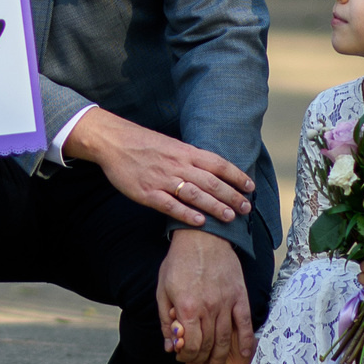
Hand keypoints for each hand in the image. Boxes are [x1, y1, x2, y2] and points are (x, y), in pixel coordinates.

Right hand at [63, 107, 252, 227]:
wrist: (113, 141)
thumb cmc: (143, 143)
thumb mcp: (171, 144)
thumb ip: (190, 157)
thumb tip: (212, 169)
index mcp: (185, 152)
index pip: (218, 164)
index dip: (236, 176)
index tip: (250, 187)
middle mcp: (178, 165)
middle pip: (211, 182)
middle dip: (231, 196)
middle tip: (246, 208)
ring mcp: (163, 180)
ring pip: (195, 195)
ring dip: (215, 207)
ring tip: (230, 217)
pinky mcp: (148, 193)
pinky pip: (171, 206)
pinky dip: (187, 214)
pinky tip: (200, 222)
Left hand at [157, 229, 254, 363]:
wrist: (203, 237)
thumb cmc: (179, 262)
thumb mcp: (163, 289)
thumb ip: (167, 320)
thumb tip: (169, 346)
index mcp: (188, 308)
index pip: (191, 345)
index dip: (186, 356)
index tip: (182, 359)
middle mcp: (209, 309)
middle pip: (208, 346)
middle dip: (200, 361)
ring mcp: (227, 304)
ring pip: (226, 340)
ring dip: (220, 358)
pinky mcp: (240, 297)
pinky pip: (246, 325)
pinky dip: (246, 343)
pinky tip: (244, 355)